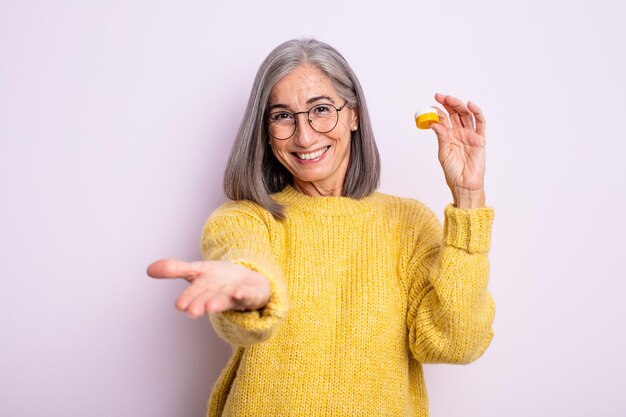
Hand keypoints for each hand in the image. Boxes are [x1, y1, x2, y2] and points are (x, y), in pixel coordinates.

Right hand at [147, 259, 270, 317]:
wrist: (248, 284)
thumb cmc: (219, 281)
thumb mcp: (197, 270)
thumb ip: (175, 269)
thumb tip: (148, 269)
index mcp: (204, 291)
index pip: (194, 295)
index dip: (188, 299)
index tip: (179, 305)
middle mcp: (218, 296)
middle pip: (208, 300)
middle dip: (200, 305)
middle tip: (193, 311)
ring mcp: (236, 297)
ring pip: (227, 300)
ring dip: (219, 303)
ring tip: (212, 307)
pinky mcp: (253, 294)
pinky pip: (249, 294)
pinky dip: (244, 294)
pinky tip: (239, 293)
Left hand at [431, 93, 486, 207]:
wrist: (464, 184)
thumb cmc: (453, 172)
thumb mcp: (443, 152)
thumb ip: (441, 136)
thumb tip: (434, 122)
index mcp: (449, 136)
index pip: (444, 119)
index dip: (438, 111)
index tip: (431, 106)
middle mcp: (460, 133)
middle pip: (455, 114)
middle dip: (448, 103)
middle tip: (439, 96)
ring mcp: (470, 135)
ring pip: (466, 115)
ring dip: (458, 105)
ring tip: (449, 99)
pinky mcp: (480, 139)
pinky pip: (480, 123)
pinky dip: (476, 112)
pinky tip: (470, 105)